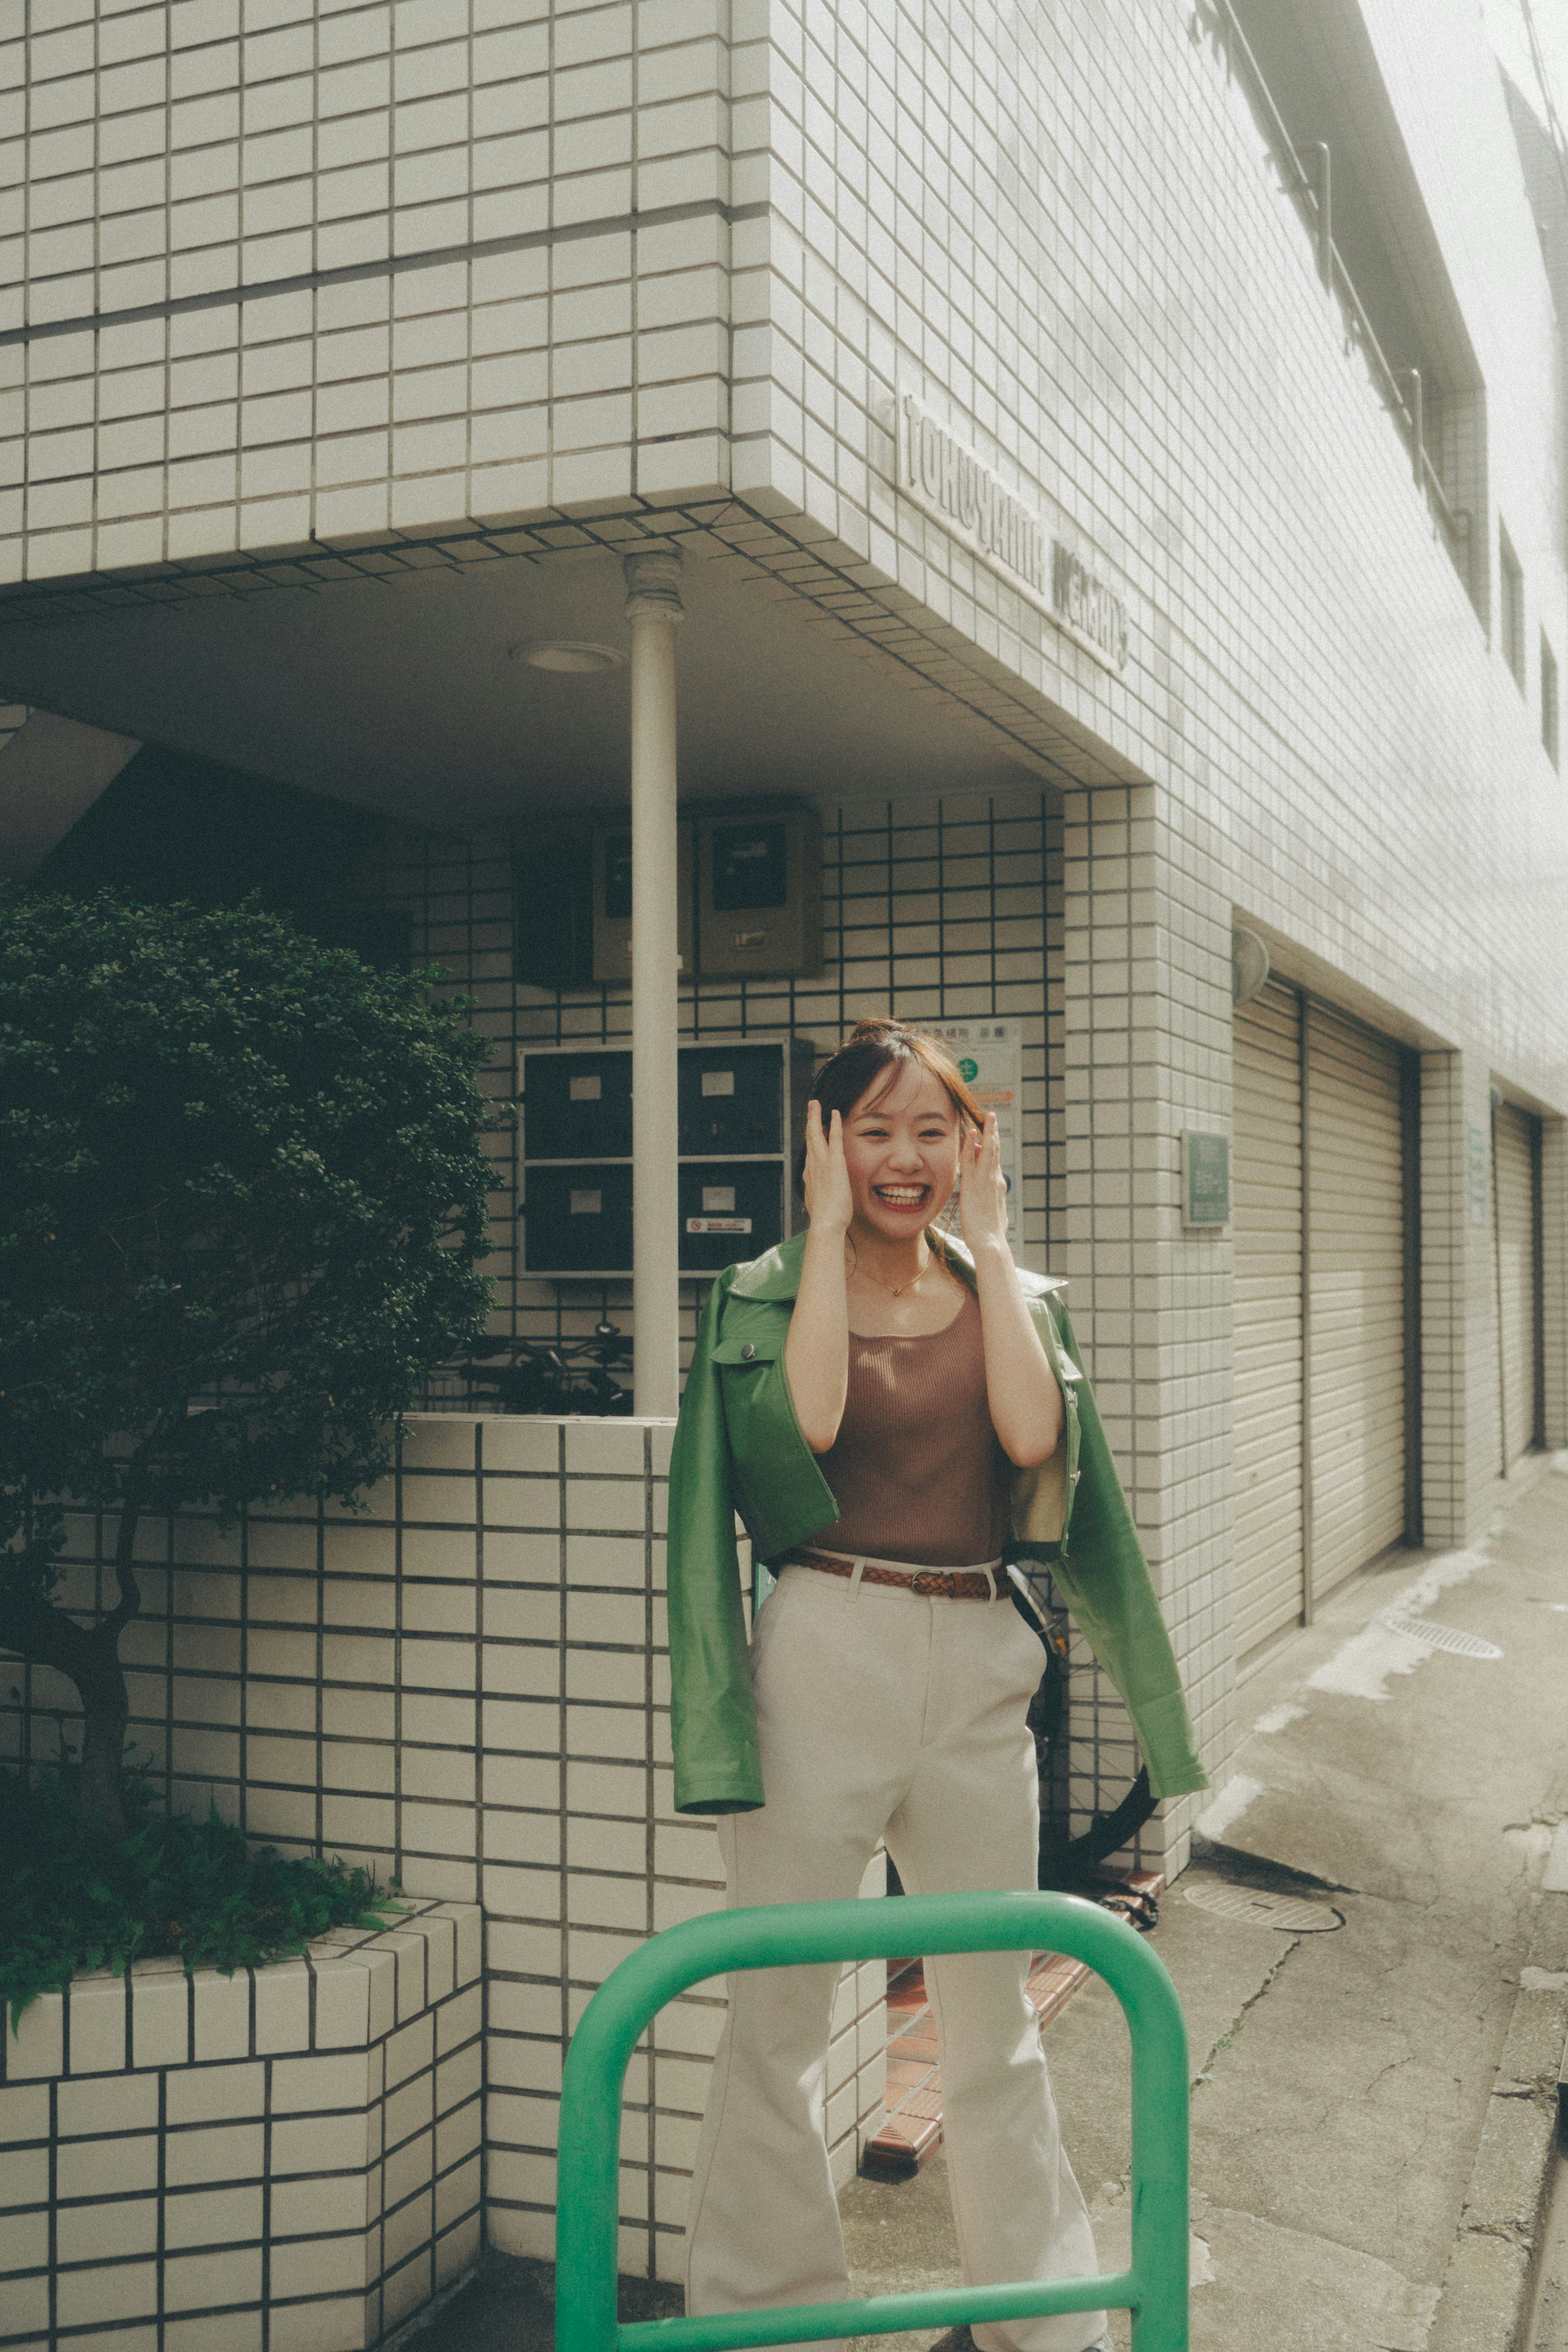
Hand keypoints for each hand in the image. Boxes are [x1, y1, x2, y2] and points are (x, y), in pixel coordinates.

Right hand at [801, 1100, 853, 1233]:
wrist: (825, 1224)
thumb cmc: (826, 1220)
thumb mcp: (819, 1205)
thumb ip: (818, 1196)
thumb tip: (818, 1196)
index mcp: (809, 1176)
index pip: (810, 1153)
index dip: (810, 1139)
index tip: (811, 1130)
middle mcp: (812, 1167)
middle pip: (809, 1139)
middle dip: (809, 1122)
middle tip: (810, 1108)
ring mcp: (822, 1164)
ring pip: (816, 1135)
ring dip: (815, 1117)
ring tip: (815, 1104)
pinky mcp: (834, 1163)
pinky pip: (834, 1138)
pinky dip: (834, 1124)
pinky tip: (834, 1113)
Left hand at [958, 1113, 1009, 1255]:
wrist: (990, 1243)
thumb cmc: (990, 1234)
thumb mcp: (994, 1213)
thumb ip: (992, 1200)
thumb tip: (992, 1194)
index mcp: (998, 1185)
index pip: (995, 1160)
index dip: (992, 1144)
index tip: (989, 1132)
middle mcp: (994, 1180)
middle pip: (995, 1151)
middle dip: (994, 1132)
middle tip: (992, 1116)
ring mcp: (985, 1181)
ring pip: (988, 1151)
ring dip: (988, 1132)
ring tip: (988, 1116)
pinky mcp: (973, 1186)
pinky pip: (971, 1161)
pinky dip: (970, 1146)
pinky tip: (971, 1133)